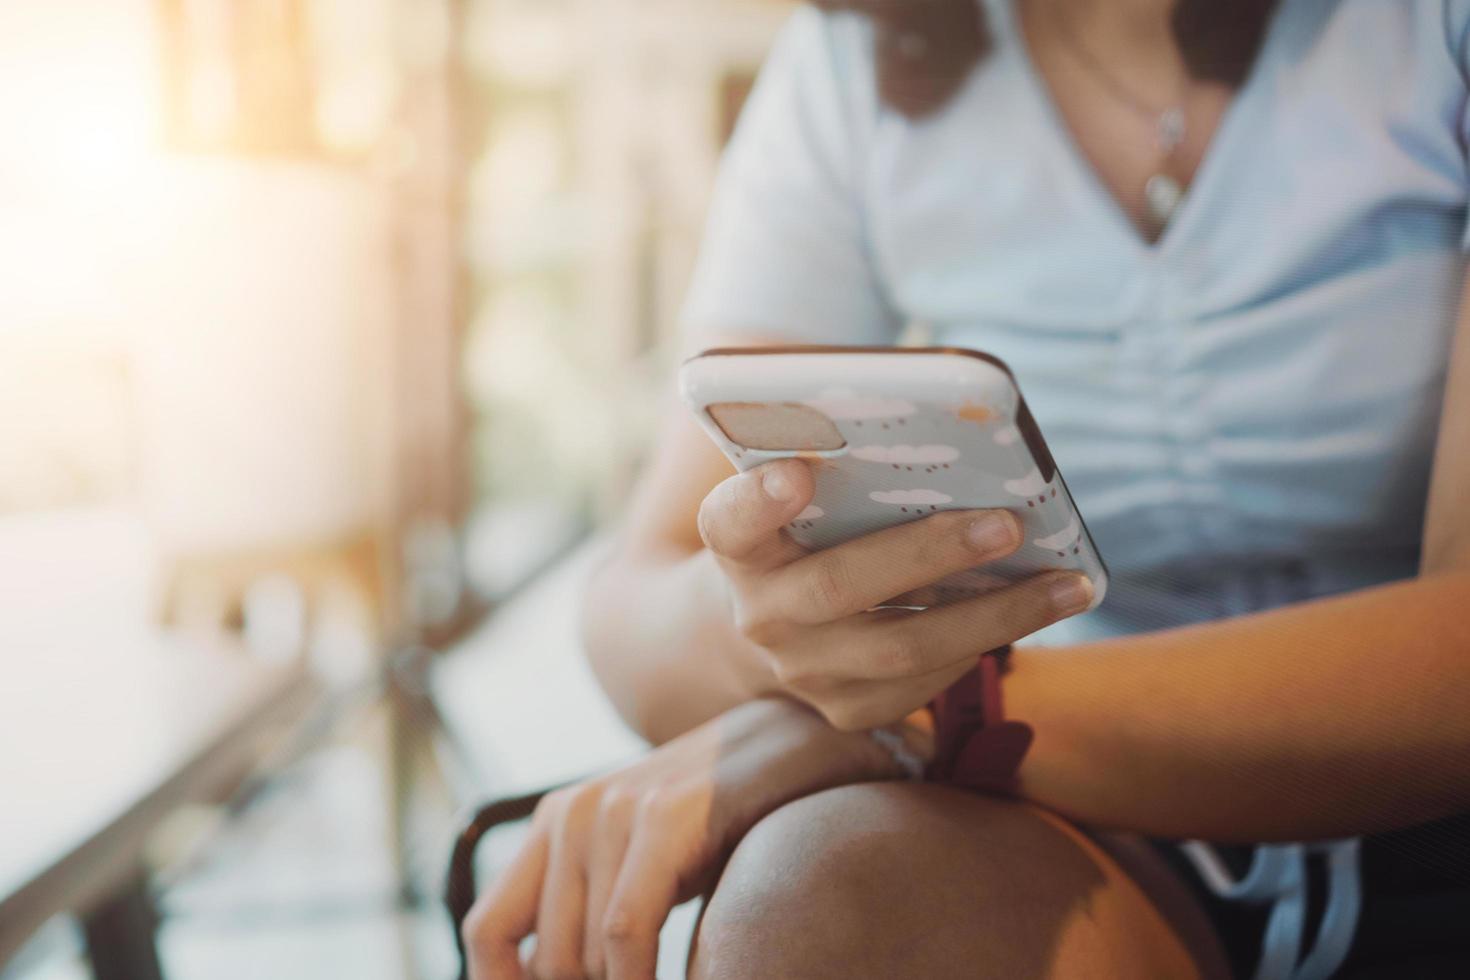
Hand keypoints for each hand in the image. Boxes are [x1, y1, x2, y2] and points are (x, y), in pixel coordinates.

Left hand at [461, 697, 904, 979]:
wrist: (797, 738)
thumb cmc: (724, 816)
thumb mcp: (644, 860)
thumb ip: (594, 907)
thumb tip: (554, 975)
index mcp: (556, 822)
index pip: (487, 930)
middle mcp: (572, 812)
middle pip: (547, 957)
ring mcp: (615, 810)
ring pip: (584, 955)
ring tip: (670, 978)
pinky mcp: (663, 817)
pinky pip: (625, 930)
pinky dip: (639, 978)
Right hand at [697, 457, 1093, 729]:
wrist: (772, 622)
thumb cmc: (809, 531)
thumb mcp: (803, 499)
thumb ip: (844, 473)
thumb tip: (954, 445)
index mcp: (737, 546)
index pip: (729, 521)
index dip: (760, 500)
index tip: (798, 472)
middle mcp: (759, 613)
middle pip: (840, 587)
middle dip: (931, 553)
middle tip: (1007, 523)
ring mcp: (801, 671)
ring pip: (902, 648)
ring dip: (994, 615)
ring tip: (1067, 585)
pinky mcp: (845, 709)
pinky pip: (924, 684)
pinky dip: (983, 645)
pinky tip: (1033, 614)